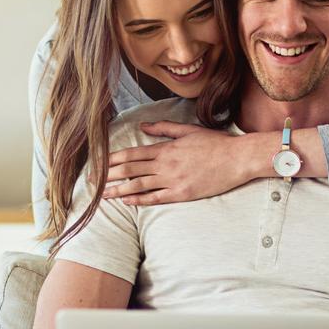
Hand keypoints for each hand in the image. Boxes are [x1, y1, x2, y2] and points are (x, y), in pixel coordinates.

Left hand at [102, 121, 248, 204]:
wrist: (237, 158)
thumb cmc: (215, 143)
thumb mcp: (188, 130)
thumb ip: (163, 129)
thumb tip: (142, 127)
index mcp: (166, 148)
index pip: (132, 154)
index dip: (112, 160)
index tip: (98, 164)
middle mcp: (165, 164)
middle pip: (130, 170)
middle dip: (108, 176)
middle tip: (91, 182)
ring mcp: (173, 180)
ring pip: (139, 185)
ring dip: (118, 190)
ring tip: (102, 195)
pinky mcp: (182, 193)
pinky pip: (156, 198)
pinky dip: (139, 199)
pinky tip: (126, 201)